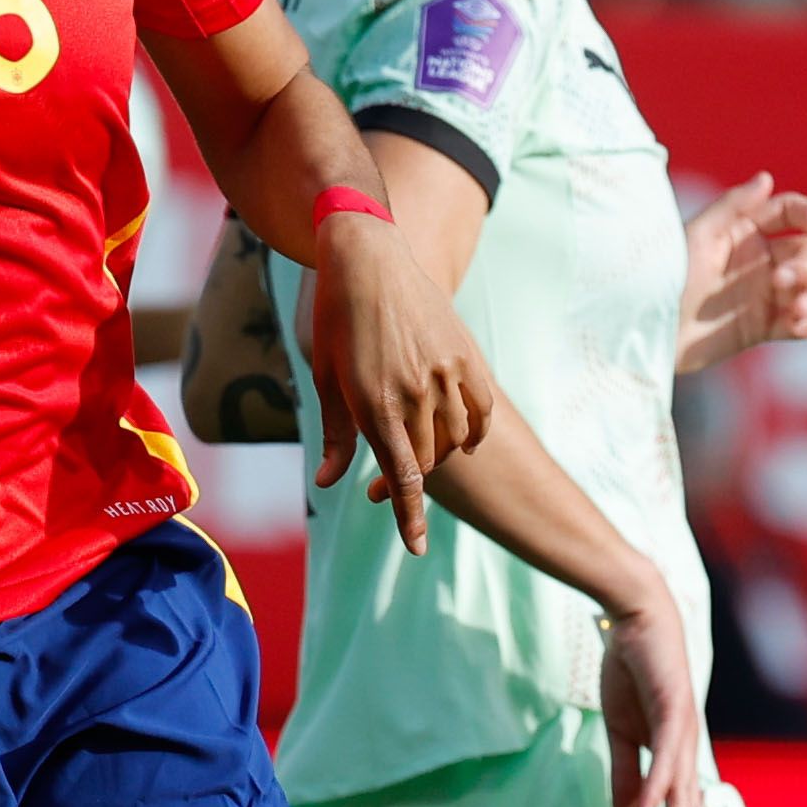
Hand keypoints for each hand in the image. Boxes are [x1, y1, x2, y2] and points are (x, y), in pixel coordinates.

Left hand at [295, 215, 495, 554]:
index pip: (403, 477)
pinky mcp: (465, 356)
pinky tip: (462, 441)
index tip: (416, 547)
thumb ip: (336, 435)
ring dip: (437, 457)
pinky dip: (474, 432)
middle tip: (381, 491)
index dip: (409, 516)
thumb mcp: (326, 380)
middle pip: (426, 460)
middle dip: (407, 485)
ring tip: (415, 455)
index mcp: (375, 405)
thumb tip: (330, 483)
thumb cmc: (337, 322)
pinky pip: (480, 410)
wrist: (367, 259)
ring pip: (453, 438)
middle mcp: (414, 393)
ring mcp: (445, 373)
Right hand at [596, 590, 718, 806]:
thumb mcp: (620, 730)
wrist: (636, 618)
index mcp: (673, 754)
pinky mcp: (673, 709)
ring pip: (682, 791)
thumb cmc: (631, 671)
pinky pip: (664, 755)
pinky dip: (657, 785)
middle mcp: (685, 749)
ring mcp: (682, 731)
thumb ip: (625, 771)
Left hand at [673, 176, 806, 377]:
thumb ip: (732, 207)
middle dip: (806, 265)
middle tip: (780, 279)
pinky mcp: (762, 328)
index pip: (789, 214)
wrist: (645, 328)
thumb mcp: (697, 235)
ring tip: (798, 309)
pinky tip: (800, 326)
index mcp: (744, 231)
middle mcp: (759, 260)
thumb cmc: (662, 275)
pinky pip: (798, 325)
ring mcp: (764, 295)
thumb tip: (766, 178)